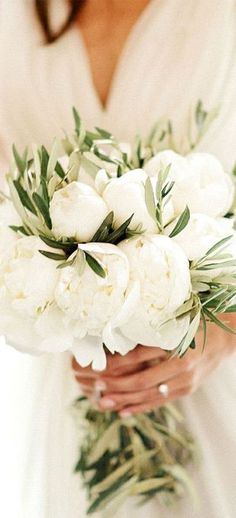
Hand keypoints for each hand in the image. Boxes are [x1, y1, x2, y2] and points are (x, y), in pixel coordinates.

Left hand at [72, 314, 235, 415]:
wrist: (222, 340)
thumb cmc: (193, 326)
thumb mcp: (173, 324)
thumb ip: (150, 332)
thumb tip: (117, 340)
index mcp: (176, 344)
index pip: (140, 357)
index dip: (117, 364)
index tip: (98, 366)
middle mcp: (181, 365)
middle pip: (143, 380)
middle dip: (117, 386)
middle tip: (97, 386)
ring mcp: (185, 381)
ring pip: (150, 395)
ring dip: (124, 400)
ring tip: (103, 402)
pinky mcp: (186, 390)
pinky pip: (160, 401)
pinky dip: (140, 407)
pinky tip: (123, 412)